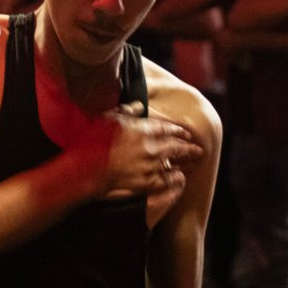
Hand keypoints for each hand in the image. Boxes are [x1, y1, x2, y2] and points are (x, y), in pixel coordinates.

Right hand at [78, 104, 202, 200]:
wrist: (88, 168)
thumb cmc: (96, 141)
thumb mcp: (111, 117)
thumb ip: (128, 111)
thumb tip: (140, 105)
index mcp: (143, 129)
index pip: (168, 128)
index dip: (179, 131)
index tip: (187, 133)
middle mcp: (150, 147)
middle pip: (176, 146)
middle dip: (189, 148)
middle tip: (198, 150)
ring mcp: (149, 166)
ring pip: (173, 164)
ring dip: (184, 163)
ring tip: (193, 163)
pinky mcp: (144, 182)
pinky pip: (165, 181)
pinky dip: (174, 179)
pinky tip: (180, 178)